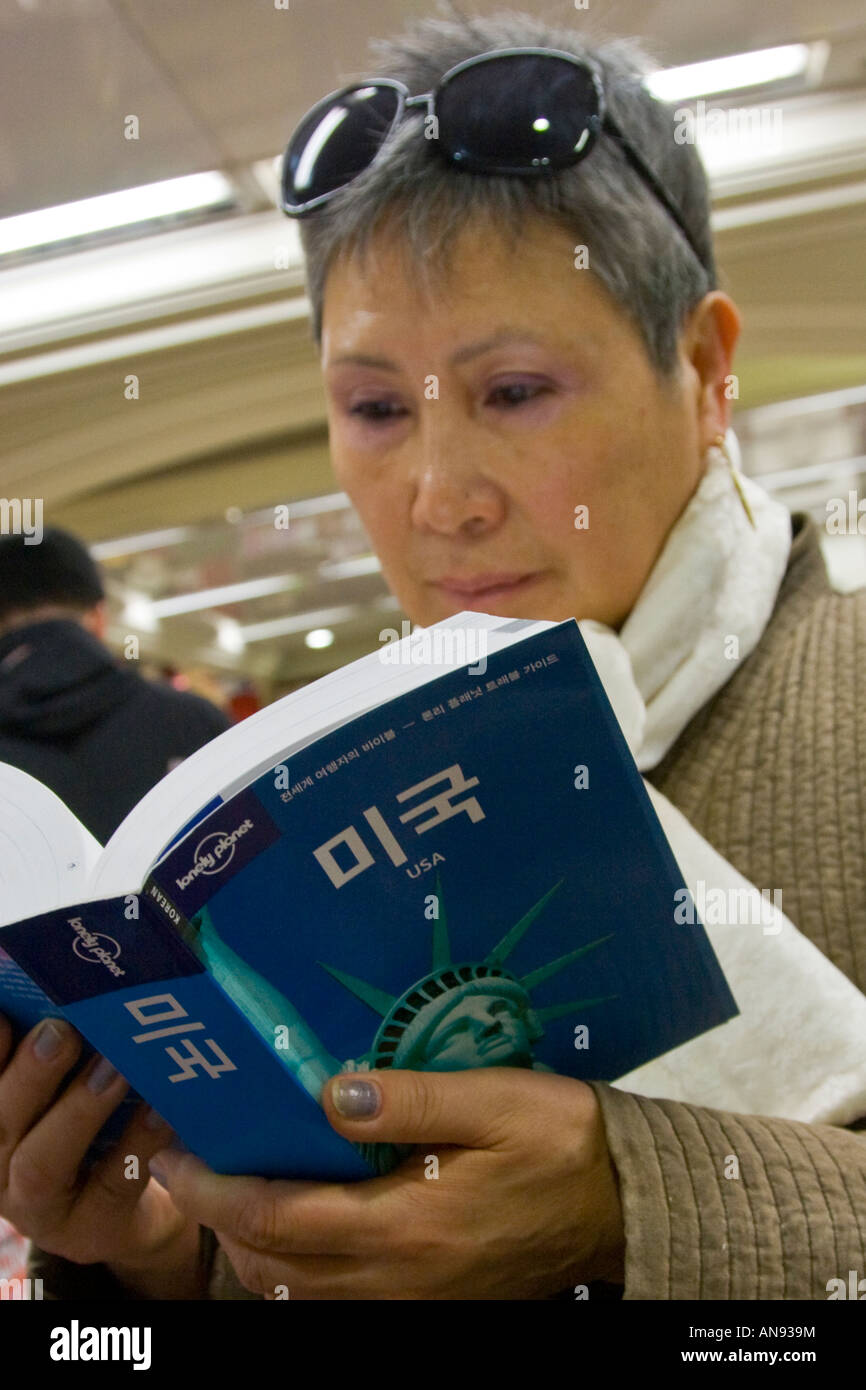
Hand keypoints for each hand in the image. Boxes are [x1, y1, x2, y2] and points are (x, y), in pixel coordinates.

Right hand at [0, 1012, 197, 1279]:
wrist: (124, 1208)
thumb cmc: (88, 1126)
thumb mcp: (59, 1090)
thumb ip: (53, 1047)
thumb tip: (76, 986)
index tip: (3, 1014)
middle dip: (28, 1074)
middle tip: (60, 1032)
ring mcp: (37, 1207)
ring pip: (41, 1162)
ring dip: (78, 1110)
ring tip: (115, 1069)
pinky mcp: (87, 1230)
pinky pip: (110, 1185)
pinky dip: (136, 1143)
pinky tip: (160, 1109)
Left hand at [149, 1067, 624, 1299]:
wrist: (625, 1206)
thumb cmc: (563, 1141)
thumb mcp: (497, 1099)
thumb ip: (412, 1098)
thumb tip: (328, 1092)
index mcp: (409, 1225)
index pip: (277, 1221)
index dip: (214, 1192)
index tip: (175, 1156)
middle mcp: (400, 1278)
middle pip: (272, 1270)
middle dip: (217, 1222)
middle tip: (193, 1165)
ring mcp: (414, 1301)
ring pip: (298, 1296)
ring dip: (251, 1251)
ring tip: (233, 1189)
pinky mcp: (431, 1304)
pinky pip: (336, 1304)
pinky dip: (296, 1273)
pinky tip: (297, 1226)